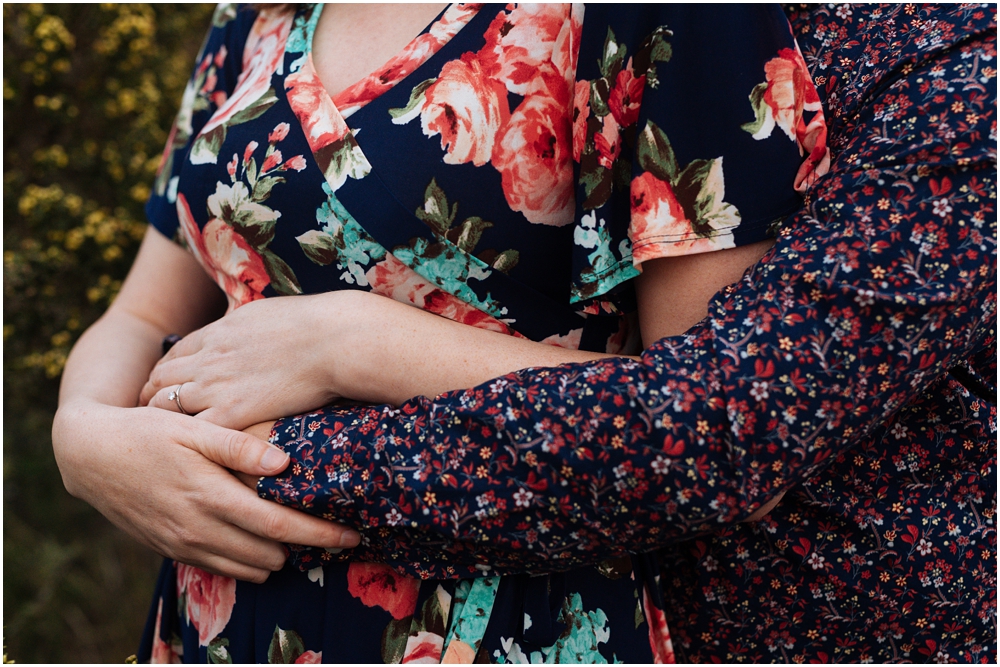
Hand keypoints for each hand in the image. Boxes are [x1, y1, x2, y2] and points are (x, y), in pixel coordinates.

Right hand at [52, 401, 359, 582]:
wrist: (88, 456)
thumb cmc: (145, 432)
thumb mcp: (190, 428)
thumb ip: (237, 445)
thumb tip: (284, 461)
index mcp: (210, 497)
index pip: (279, 528)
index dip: (320, 535)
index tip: (353, 536)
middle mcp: (198, 529)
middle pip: (270, 556)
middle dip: (305, 548)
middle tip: (332, 529)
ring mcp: (183, 545)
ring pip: (248, 569)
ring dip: (277, 557)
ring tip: (300, 534)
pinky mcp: (171, 551)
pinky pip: (222, 569)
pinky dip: (248, 560)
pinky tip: (260, 538)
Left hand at [138, 292, 363, 429]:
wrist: (332, 340)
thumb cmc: (312, 324)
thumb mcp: (266, 313)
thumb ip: (246, 325)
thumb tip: (245, 327)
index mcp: (217, 333)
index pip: (174, 354)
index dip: (166, 371)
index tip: (167, 384)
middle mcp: (208, 359)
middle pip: (160, 380)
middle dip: (153, 396)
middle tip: (154, 414)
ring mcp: (216, 387)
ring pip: (165, 407)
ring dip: (162, 421)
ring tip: (166, 438)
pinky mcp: (233, 414)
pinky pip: (192, 431)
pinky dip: (186, 441)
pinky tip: (192, 451)